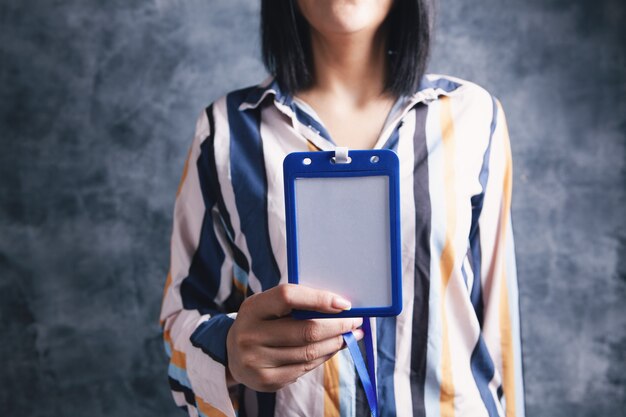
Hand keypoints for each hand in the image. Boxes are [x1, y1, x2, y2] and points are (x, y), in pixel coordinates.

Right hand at [226, 284, 363, 391]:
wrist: (233, 354)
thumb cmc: (261, 322)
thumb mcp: (268, 306)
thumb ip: (297, 303)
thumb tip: (339, 306)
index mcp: (252, 308)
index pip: (288, 296)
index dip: (319, 298)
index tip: (344, 303)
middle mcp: (250, 335)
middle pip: (306, 330)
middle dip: (338, 326)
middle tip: (356, 322)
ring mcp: (256, 361)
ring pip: (309, 352)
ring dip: (336, 343)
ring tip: (350, 335)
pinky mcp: (265, 380)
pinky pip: (304, 368)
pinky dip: (323, 357)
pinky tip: (332, 349)